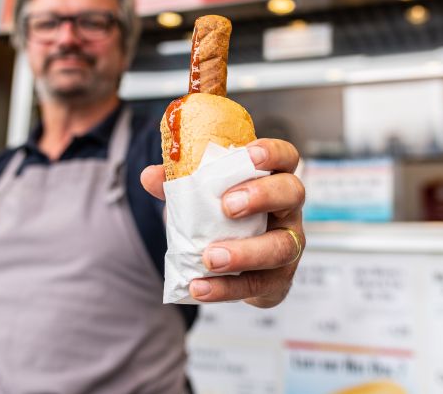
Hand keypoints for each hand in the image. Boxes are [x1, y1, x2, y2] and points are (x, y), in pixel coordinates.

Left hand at [141, 138, 304, 307]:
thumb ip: (179, 185)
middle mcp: (287, 210)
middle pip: (292, 193)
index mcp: (272, 179)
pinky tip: (200, 288)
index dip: (272, 153)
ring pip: (281, 247)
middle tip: (228, 206)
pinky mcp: (278, 279)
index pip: (285, 156)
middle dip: (262, 196)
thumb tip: (150, 175)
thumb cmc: (222, 219)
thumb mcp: (201, 198)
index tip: (249, 156)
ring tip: (210, 258)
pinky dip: (227, 288)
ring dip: (245, 253)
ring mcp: (288, 245)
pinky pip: (259, 285)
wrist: (232, 266)